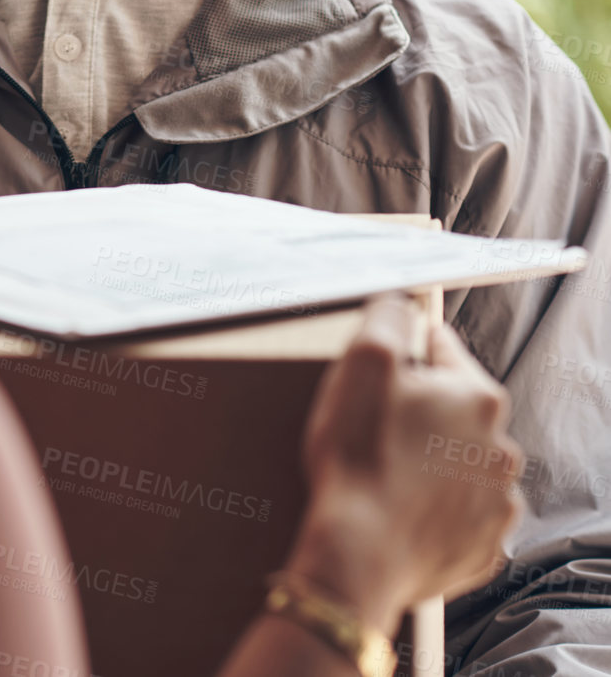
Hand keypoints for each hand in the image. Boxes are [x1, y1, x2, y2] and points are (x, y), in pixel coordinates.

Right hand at [284, 292, 523, 634]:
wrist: (357, 553)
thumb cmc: (359, 456)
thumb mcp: (363, 361)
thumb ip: (387, 315)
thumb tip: (401, 304)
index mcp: (477, 396)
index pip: (442, 348)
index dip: (403, 354)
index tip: (378, 375)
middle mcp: (500, 447)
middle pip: (454, 408)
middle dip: (420, 410)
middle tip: (375, 428)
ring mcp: (495, 502)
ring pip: (460, 461)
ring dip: (431, 460)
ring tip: (386, 471)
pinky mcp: (483, 547)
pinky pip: (460, 514)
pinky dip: (435, 508)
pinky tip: (402, 507)